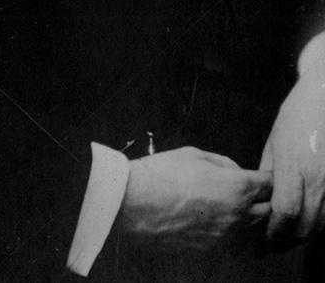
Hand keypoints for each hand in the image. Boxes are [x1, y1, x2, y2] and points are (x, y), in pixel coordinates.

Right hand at [121, 146, 271, 251]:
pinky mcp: (211, 251)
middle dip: (263, 198)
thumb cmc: (162, 174)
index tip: (260, 175)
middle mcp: (237, 215)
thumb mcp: (195, 154)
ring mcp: (225, 237)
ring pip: (251, 229)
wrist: (134, 205)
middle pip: (268, 210)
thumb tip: (236, 172)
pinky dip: (228, 231)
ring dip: (248, 216)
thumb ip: (224, 163)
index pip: (270, 184)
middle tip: (249, 189)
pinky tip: (210, 219)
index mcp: (237, 187)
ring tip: (228, 204)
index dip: (266, 177)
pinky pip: (230, 241)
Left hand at [260, 59, 324, 245]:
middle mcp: (317, 178)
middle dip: (285, 241)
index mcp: (293, 166)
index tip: (261, 243)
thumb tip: (261, 199)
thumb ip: (269, 173)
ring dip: (303, 235)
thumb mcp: (274, 142)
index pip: (285, 213)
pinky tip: (306, 222)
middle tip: (270, 246)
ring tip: (285, 237)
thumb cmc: (296, 115)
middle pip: (304, 226)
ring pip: (321, 225)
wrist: (324, 97)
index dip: (273, 234)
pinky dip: (319, 223)